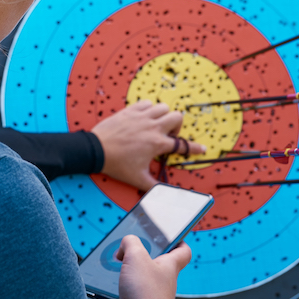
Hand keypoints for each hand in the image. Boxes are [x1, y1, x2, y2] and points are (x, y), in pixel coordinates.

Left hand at [91, 100, 206, 190]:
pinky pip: (147, 103)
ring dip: (163, 115)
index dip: (195, 148)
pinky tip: (143, 118)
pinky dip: (149, 108)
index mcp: (157, 144)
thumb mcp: (138, 179)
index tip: (202, 149)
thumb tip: (168, 196)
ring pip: (163, 107)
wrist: (96, 150)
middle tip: (168, 136)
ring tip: (156, 126)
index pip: (183, 145)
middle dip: (177, 126)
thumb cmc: (117, 165)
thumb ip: (155, 187)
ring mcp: (141, 117)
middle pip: (177, 117)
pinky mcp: (130, 110)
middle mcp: (152, 128)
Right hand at [113, 235, 191, 298]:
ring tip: (111, 267)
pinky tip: (105, 287)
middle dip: (138, 255)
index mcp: (170, 266)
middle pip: (154, 262)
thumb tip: (125, 246)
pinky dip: (115, 291)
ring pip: (136, 278)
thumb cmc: (145, 295)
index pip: (183, 251)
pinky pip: (125, 294)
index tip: (167, 235)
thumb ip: (131, 242)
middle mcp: (163, 281)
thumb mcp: (136, 256)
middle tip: (125, 249)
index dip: (178, 240)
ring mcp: (150, 296)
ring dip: (123, 272)